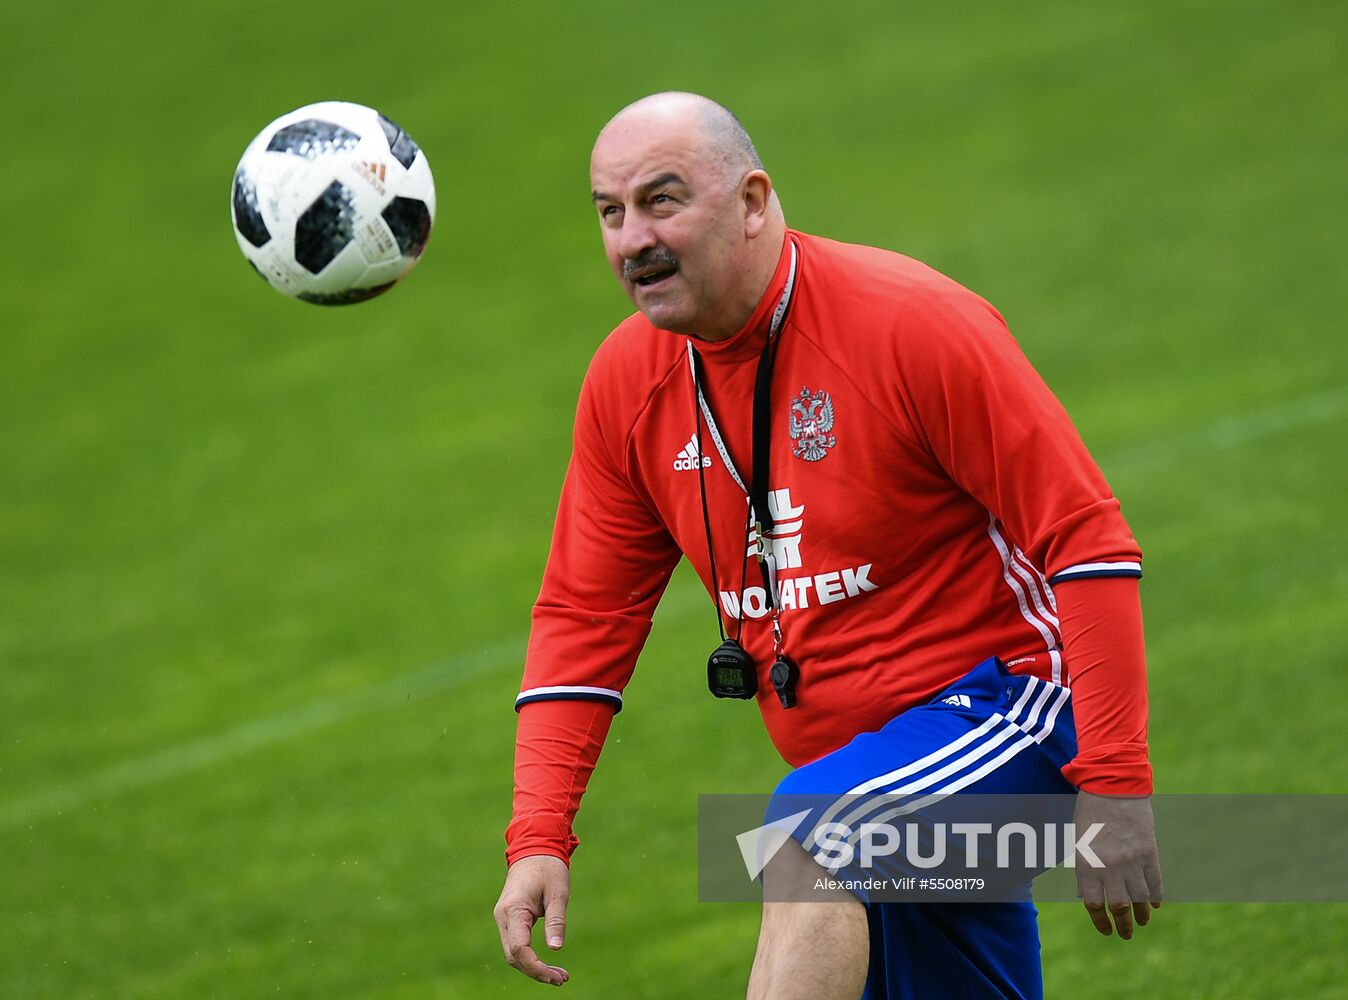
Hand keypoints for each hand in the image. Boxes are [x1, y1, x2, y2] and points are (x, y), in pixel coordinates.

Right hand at [493, 854, 571, 985]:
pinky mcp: (509, 919)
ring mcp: (503, 918)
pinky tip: (547, 963)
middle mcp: (503, 916)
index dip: (536, 967)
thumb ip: (556, 920)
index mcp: (514, 909)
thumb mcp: (558, 892)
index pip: (519, 948)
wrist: (534, 848)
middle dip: (536, 971)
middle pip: (513, 956)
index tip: (556, 976)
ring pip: (513, 953)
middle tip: (562, 979)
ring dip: (533, 967)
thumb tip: (556, 948)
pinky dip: (529, 957)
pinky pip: (515, 944)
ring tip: (558, 975)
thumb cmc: (548, 868)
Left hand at [1073, 791, 1163, 939]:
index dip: (1100, 922)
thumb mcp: (1078, 841)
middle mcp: (1109, 867)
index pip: (1093, 904)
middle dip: (1122, 925)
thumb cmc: (1089, 812)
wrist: (1112, 787)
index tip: (1106, 931)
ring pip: (1139, 899)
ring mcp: (1131, 861)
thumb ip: (1085, 869)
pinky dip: (1155, 897)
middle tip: (1125, 934)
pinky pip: (1155, 882)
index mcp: (1087, 864)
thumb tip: (1087, 895)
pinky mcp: (1149, 853)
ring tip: (1141, 922)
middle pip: (1118, 907)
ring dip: (1141, 914)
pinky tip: (1154, 905)